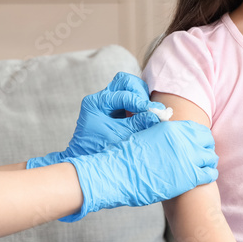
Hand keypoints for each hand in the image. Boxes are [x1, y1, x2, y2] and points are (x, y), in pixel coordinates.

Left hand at [27, 72, 160, 167]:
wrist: (85, 159)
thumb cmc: (97, 149)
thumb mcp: (119, 136)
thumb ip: (137, 124)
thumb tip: (157, 115)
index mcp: (95, 103)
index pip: (123, 95)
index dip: (141, 103)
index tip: (155, 111)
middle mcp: (100, 98)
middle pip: (124, 81)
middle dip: (139, 93)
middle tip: (149, 108)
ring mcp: (107, 101)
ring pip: (128, 86)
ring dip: (140, 97)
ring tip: (147, 112)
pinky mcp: (115, 108)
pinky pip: (130, 97)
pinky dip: (139, 103)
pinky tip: (144, 114)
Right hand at [62, 120, 218, 220]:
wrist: (117, 174)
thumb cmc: (125, 157)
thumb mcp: (143, 135)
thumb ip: (159, 132)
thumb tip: (163, 128)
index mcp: (172, 129)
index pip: (198, 129)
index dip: (201, 136)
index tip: (199, 142)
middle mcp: (183, 141)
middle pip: (207, 141)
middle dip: (207, 148)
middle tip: (203, 155)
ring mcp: (187, 158)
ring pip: (211, 157)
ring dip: (209, 161)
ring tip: (206, 166)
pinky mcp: (189, 177)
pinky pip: (209, 174)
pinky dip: (210, 175)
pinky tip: (206, 177)